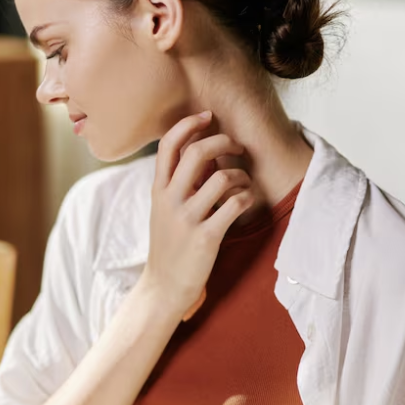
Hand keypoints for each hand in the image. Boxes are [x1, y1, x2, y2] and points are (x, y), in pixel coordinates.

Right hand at [142, 110, 253, 318]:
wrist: (164, 287)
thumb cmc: (170, 245)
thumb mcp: (165, 210)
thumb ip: (179, 182)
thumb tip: (205, 154)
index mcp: (158, 190)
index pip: (168, 144)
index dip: (189, 123)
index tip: (207, 117)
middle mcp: (170, 200)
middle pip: (198, 152)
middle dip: (223, 141)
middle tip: (237, 146)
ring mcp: (188, 218)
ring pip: (222, 177)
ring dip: (240, 174)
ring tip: (244, 182)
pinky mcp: (206, 237)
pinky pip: (235, 204)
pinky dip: (247, 197)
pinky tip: (246, 202)